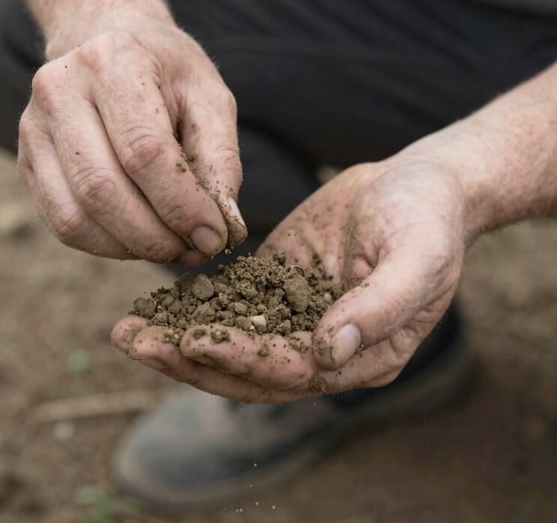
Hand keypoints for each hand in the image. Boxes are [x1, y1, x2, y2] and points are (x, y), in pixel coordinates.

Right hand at [17, 17, 245, 263]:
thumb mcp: (209, 97)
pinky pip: (61, 222)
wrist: (107, 40)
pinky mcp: (26, 159)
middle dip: (157, 236)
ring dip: (132, 248)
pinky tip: (139, 239)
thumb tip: (224, 228)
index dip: (182, 205)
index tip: (215, 236)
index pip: (144, 151)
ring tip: (173, 247)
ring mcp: (33, 126)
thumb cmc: (166, 72)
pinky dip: (106, 245)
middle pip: (103, 189)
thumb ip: (221, 159)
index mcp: (112, 61)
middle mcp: (59, 89)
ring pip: (76, 216)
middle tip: (197, 250)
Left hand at [112, 156, 469, 401]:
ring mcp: (298, 317)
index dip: (244, 359)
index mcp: (363, 355)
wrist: (418, 184)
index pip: (293, 370)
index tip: (196, 340)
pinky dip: (194, 307)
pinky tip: (155, 300)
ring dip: (180, 340)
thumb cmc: (429, 219)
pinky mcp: (279, 285)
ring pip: (232, 340)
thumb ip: (381, 306)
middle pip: (250, 369)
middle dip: (191, 360)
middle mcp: (324, 348)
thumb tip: (330, 350)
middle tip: (135, 343)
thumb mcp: (419, 257)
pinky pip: (231, 304)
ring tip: (127, 329)